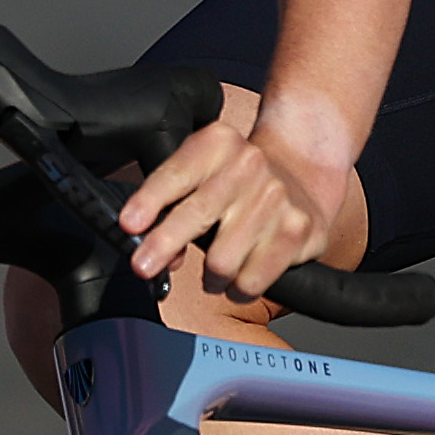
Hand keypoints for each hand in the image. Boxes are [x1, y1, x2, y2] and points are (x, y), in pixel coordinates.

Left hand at [117, 81, 368, 302]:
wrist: (304, 170)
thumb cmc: (238, 181)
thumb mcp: (203, 171)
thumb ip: (174, 205)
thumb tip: (160, 257)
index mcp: (217, 144)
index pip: (176, 174)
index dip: (150, 201)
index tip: (130, 224)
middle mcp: (248, 166)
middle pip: (197, 214)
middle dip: (163, 244)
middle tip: (144, 266)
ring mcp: (276, 198)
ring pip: (223, 261)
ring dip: (210, 277)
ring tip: (215, 271)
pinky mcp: (297, 231)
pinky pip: (252, 281)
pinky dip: (238, 289)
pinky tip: (240, 277)